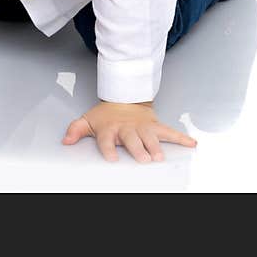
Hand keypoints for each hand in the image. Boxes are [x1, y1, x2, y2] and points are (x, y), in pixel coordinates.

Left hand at [62, 100, 196, 162]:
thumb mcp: (88, 120)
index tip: (111, 157)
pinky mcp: (155, 125)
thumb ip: (76, 130)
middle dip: (138, 148)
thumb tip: (65, 141)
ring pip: (150, 137)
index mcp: (110, 129)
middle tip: (143, 158)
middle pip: (132, 139)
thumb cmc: (107, 115)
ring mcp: (143, 127)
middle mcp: (127, 129)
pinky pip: (170, 131)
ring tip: (160, 156)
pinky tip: (191, 143)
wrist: (124, 98)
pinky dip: (181, 137)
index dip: (108, 148)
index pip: (107, 139)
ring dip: (156, 146)